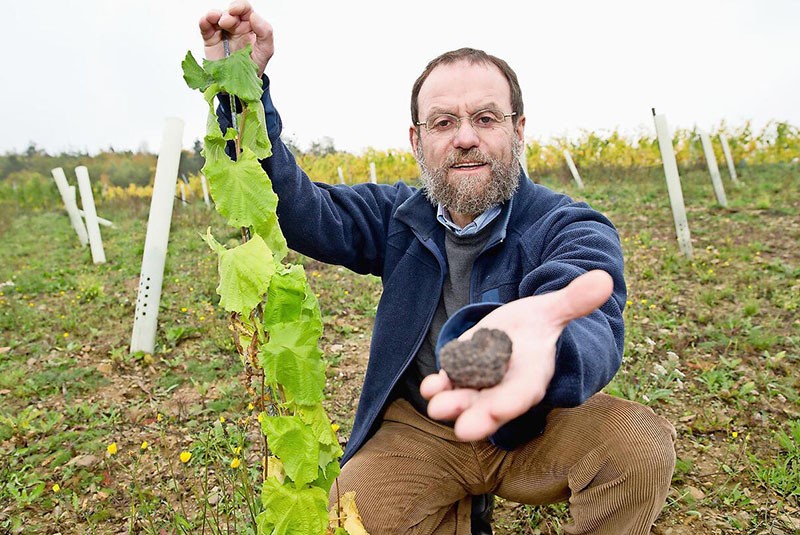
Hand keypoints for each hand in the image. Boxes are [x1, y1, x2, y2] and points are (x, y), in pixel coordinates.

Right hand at [199, 0, 272, 76]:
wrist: (241, 86)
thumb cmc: (254, 67)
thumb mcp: (266, 50)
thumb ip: (265, 32)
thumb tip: (254, 16)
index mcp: (250, 26)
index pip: (245, 10)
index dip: (240, 7)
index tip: (236, 11)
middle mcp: (236, 27)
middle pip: (229, 12)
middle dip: (228, 14)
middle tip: (227, 23)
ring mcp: (222, 32)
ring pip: (216, 16)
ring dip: (214, 14)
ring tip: (214, 18)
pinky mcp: (211, 40)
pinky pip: (205, 27)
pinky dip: (204, 21)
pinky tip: (205, 21)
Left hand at [420, 270, 613, 440]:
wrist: (516, 329)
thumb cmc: (539, 323)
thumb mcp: (553, 310)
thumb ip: (574, 301)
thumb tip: (605, 279)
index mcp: (532, 375)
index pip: (522, 393)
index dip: (511, 402)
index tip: (497, 410)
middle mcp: (506, 386)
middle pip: (492, 406)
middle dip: (478, 418)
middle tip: (463, 430)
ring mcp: (481, 383)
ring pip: (466, 400)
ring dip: (451, 404)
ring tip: (435, 406)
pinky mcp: (460, 374)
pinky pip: (449, 384)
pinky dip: (439, 386)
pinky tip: (429, 386)